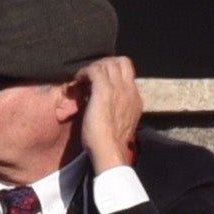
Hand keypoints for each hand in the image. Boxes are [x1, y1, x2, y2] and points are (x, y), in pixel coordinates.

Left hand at [76, 53, 143, 171]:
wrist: (110, 151)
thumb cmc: (110, 144)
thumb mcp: (121, 122)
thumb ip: (117, 109)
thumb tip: (104, 103)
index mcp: (135, 99)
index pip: (128, 72)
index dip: (113, 70)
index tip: (100, 78)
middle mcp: (130, 91)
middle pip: (120, 62)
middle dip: (103, 64)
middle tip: (90, 75)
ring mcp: (119, 89)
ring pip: (108, 63)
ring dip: (93, 68)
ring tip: (83, 78)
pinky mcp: (105, 91)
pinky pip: (95, 70)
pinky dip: (85, 72)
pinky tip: (78, 80)